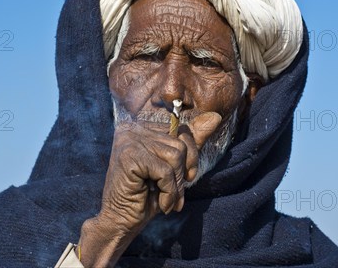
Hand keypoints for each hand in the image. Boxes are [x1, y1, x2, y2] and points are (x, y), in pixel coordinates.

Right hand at [78, 112, 221, 267]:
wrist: (121, 221)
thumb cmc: (147, 195)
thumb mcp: (173, 167)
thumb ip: (191, 142)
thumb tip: (216, 117)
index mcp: (141, 127)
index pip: (180, 130)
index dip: (190, 156)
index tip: (187, 177)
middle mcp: (132, 129)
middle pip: (180, 143)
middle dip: (182, 174)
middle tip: (176, 195)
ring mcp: (129, 140)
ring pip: (175, 156)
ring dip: (176, 185)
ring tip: (168, 200)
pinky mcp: (130, 156)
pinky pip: (165, 171)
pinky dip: (169, 191)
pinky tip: (162, 204)